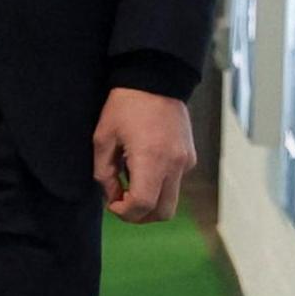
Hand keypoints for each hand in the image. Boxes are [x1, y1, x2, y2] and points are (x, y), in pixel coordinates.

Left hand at [92, 87, 197, 222]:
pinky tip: (142, 169)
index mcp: (152, 159)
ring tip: (129, 183)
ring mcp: (186, 162)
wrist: (155, 79)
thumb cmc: (124, 106)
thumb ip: (105, 173)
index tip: (112, 203)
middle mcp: (175, 165)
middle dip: (140, 216)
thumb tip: (111, 196)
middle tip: (121, 203)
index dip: (125, 212)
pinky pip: (176, 183)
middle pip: (163, 212)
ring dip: (151, 202)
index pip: (144, 205)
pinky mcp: (190, 157)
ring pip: (172, 200)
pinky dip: (159, 187)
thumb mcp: (103, 138)